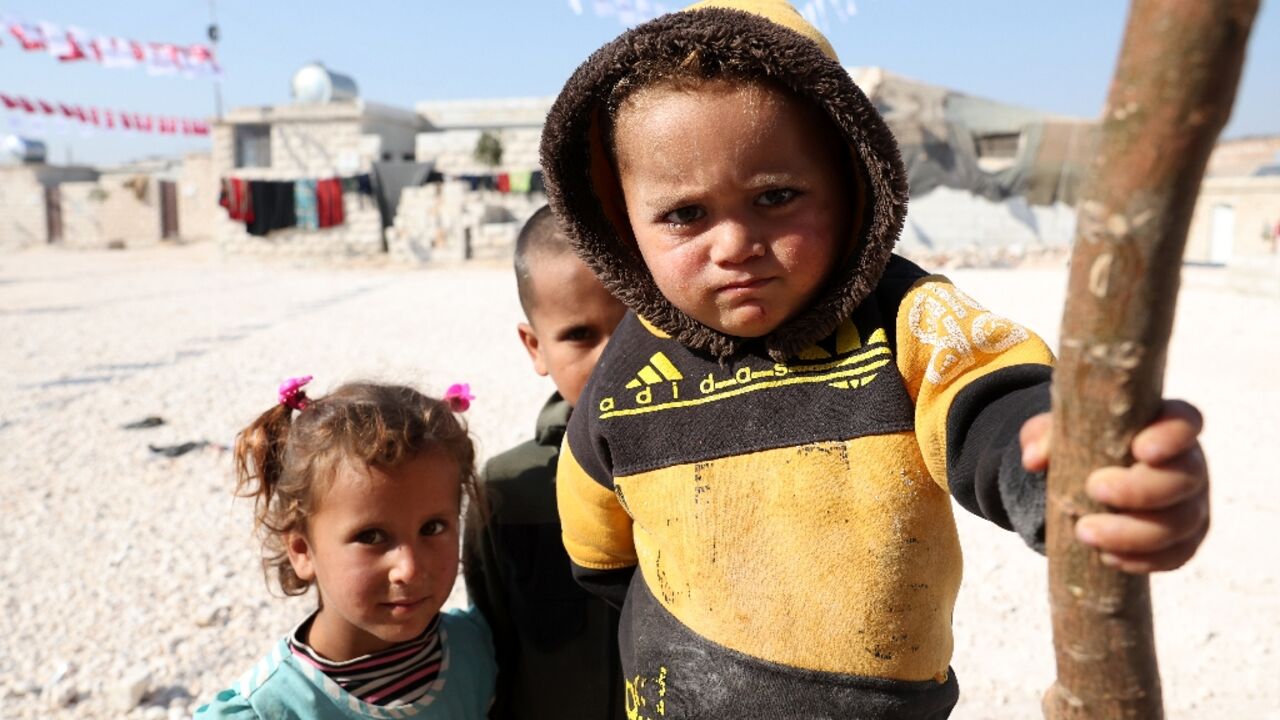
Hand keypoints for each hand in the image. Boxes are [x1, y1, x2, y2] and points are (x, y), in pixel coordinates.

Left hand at [1021, 400, 1209, 572]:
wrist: (1087, 486)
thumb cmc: (1081, 447)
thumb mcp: (1058, 434)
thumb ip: (1044, 436)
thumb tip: (1034, 459)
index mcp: (1165, 427)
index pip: (1184, 422)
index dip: (1171, 436)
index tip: (1140, 449)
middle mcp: (1188, 464)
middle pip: (1184, 478)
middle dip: (1140, 490)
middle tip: (1094, 489)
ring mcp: (1192, 504)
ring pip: (1181, 523)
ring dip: (1133, 533)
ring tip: (1085, 532)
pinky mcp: (1185, 540)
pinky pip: (1176, 556)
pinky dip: (1143, 560)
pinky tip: (1108, 558)